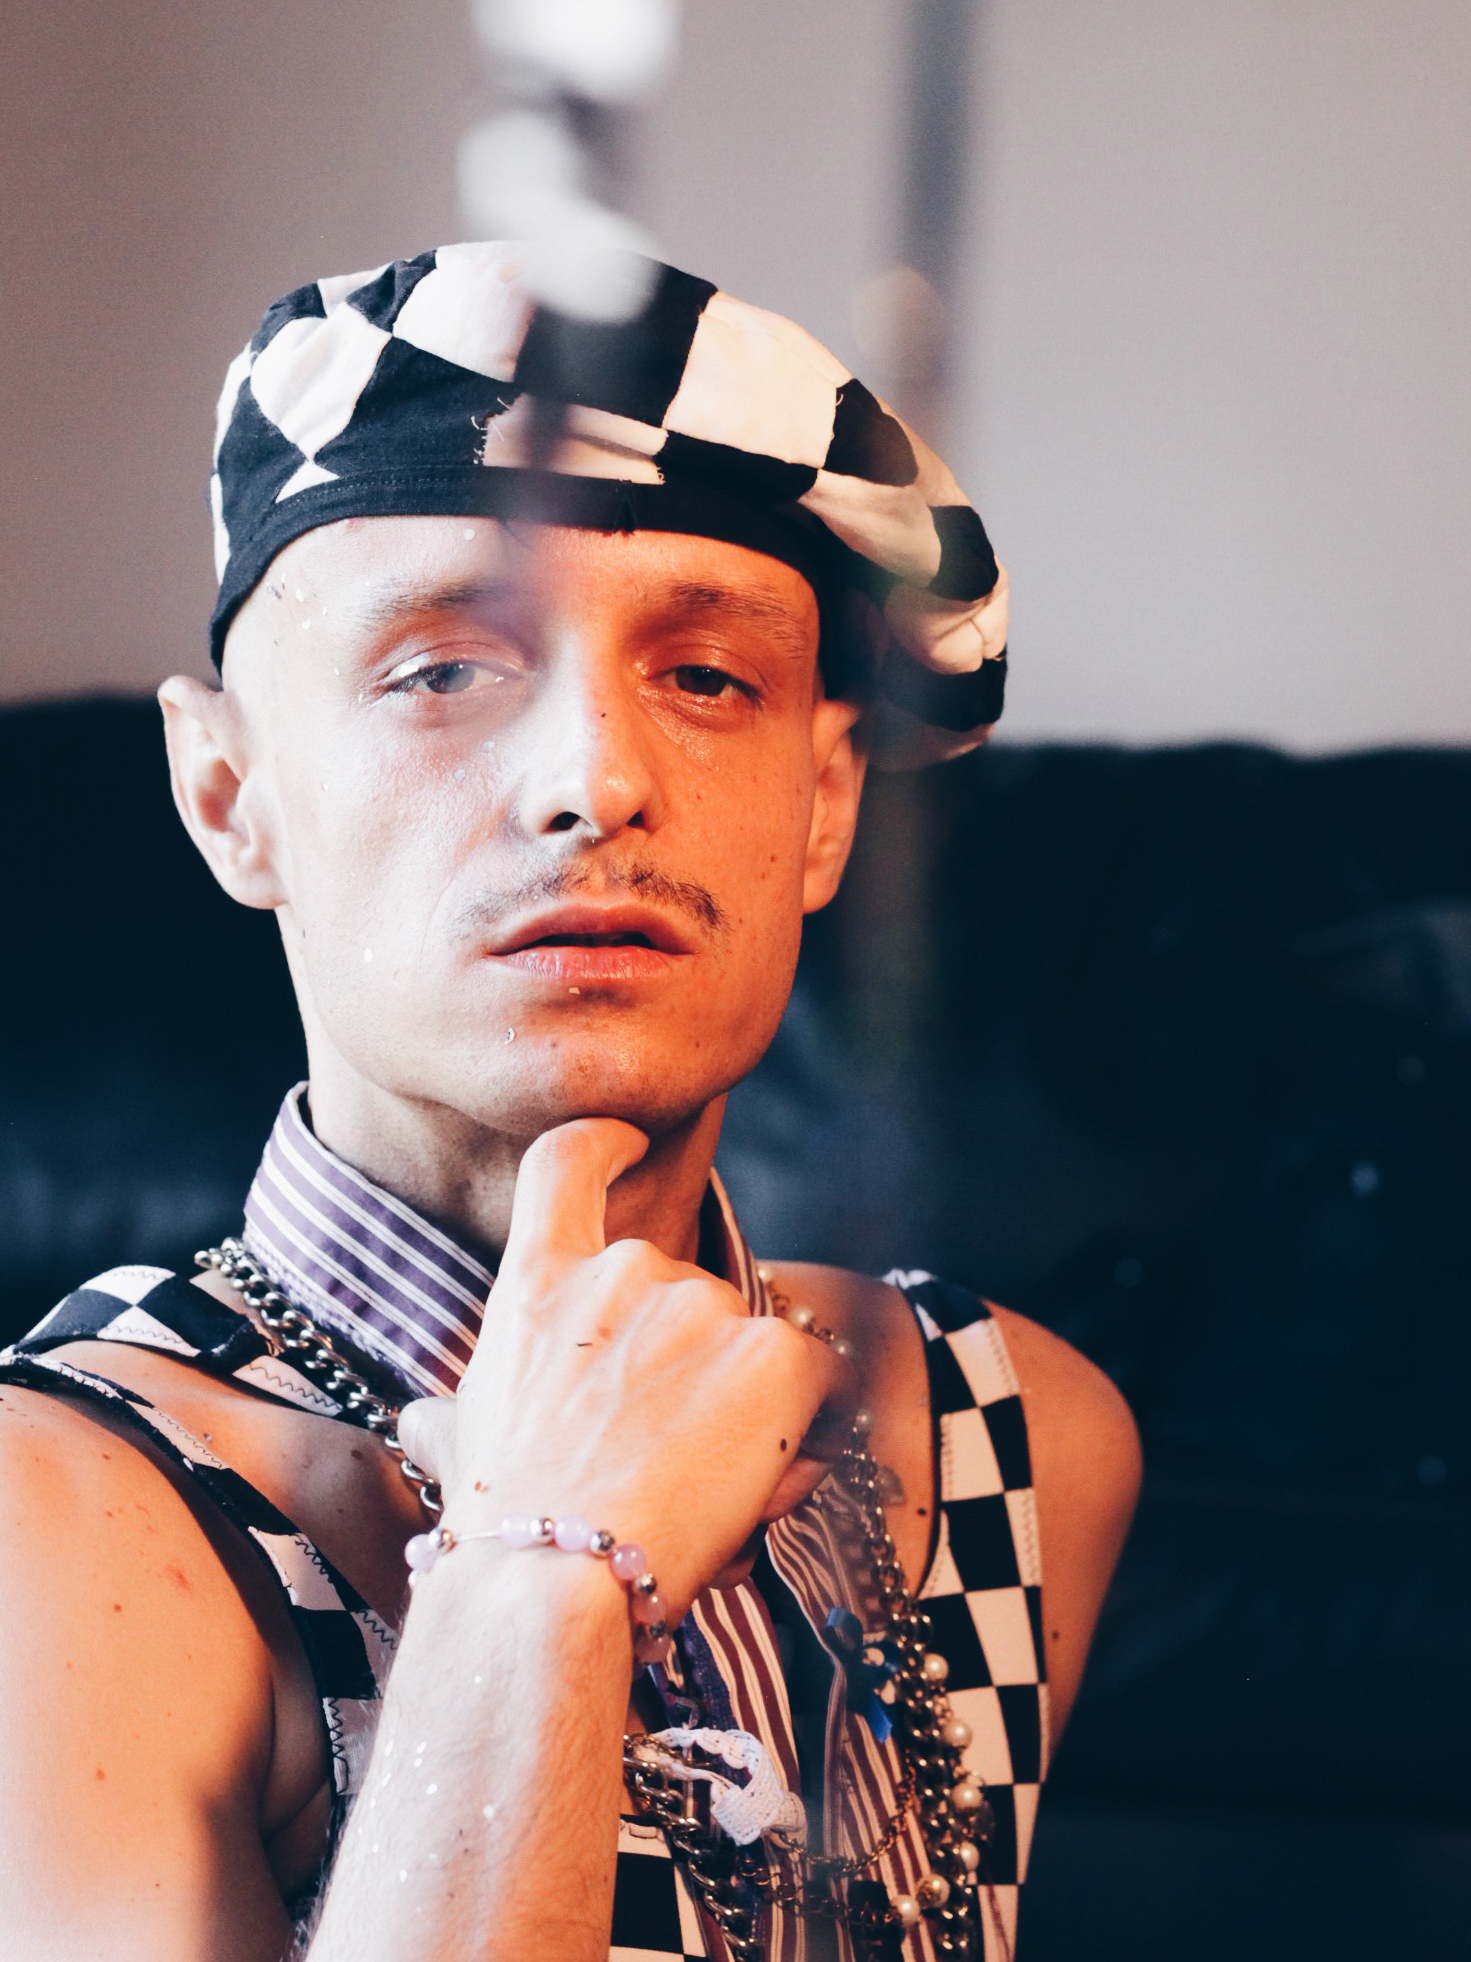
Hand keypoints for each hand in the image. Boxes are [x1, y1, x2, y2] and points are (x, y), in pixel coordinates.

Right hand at [397, 1119, 844, 1617]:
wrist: (548, 1584)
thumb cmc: (499, 1532)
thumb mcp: (461, 1444)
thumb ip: (456, 1416)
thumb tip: (421, 1426)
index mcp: (538, 1282)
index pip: (568, 1162)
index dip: (605, 1144)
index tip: (627, 1141)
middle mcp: (621, 1271)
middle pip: (686, 1298)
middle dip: (691, 1374)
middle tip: (660, 1469)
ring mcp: (699, 1305)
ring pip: (748, 1352)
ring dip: (739, 1416)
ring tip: (692, 1502)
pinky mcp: (771, 1353)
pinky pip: (812, 1389)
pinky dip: (797, 1438)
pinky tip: (752, 1495)